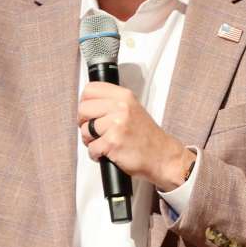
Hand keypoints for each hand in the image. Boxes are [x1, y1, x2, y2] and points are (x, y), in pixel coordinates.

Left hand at [78, 82, 193, 191]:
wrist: (162, 157)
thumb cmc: (146, 137)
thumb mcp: (132, 109)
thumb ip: (112, 102)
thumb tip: (87, 103)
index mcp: (124, 96)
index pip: (90, 89)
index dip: (85, 102)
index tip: (90, 112)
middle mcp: (120, 107)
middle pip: (83, 108)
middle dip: (84, 122)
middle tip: (95, 130)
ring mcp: (116, 124)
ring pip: (84, 130)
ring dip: (90, 141)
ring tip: (104, 143)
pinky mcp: (112, 142)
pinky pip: (91, 148)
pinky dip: (96, 155)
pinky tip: (108, 153)